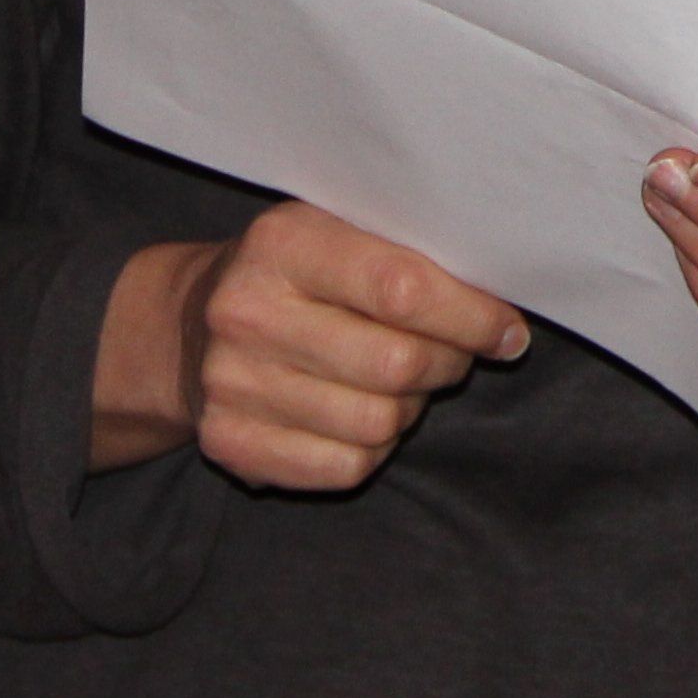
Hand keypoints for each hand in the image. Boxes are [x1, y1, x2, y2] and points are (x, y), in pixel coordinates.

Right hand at [92, 201, 526, 491]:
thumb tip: (504, 315)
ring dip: (410, 408)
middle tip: (452, 353)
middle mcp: (247, 313)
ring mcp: (230, 383)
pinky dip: (372, 449)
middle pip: (397, 365)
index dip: (471, 317)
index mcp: (283, 243)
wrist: (190, 324)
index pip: (401, 289)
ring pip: (378, 424)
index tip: (507, 331)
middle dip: (448, 363)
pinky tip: (360, 414)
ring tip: (399, 381)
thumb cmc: (300, 273)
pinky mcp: (227, 442)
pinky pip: (345, 467)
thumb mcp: (344, 230)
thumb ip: (415, 255)